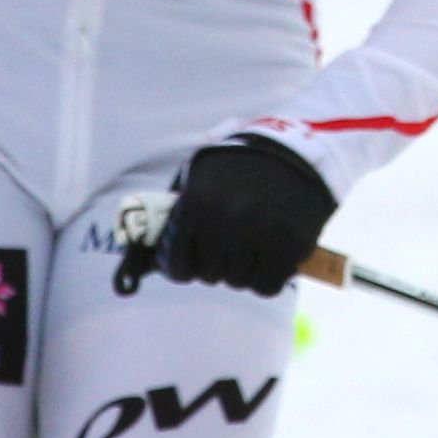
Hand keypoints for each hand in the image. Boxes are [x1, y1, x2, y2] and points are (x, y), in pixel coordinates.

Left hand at [154, 138, 335, 295]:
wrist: (295, 150)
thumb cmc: (236, 169)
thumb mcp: (198, 178)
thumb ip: (173, 218)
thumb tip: (142, 271)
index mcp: (195, 203)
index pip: (178, 265)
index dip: (185, 266)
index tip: (194, 261)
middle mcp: (225, 220)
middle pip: (210, 275)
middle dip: (217, 264)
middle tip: (229, 245)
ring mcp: (260, 233)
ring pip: (238, 282)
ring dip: (242, 270)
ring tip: (252, 245)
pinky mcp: (292, 245)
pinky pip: (267, 287)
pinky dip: (267, 278)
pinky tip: (269, 258)